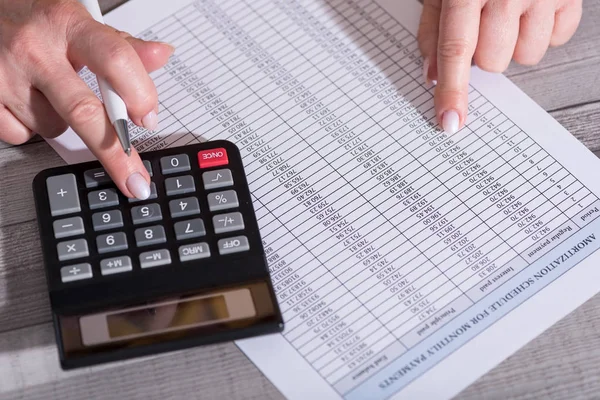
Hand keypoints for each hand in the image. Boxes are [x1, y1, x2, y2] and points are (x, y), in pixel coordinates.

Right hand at [0, 0, 173, 198]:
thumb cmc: (33, 16)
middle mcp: (34, 48)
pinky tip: (28, 100)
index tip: (149, 120)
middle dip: (115, 153)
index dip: (139, 95)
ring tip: (53, 92)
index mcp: (68, 24)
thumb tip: (160, 55)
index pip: (115, 62)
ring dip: (64, 123)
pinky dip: (31, 127)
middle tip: (135, 178)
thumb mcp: (78, 20)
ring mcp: (5, 74)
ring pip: (53, 127)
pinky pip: (22, 134)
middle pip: (84, 112)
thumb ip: (120, 45)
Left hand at [418, 0, 581, 133]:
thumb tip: (431, 75)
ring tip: (510, 14)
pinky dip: (543, 32)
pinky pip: (558, 40)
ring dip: (514, 45)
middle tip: (484, 24)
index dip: (452, 90)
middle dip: (483, 52)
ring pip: (527, 56)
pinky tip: (533, 10)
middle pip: (492, 62)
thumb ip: (433, 29)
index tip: (450, 122)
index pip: (455, 49)